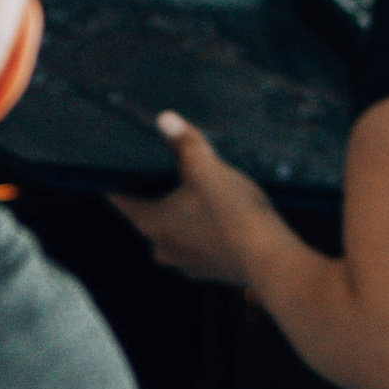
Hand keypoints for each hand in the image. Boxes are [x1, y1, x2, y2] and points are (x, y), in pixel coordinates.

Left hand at [111, 111, 283, 284]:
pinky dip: (203, 230)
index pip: (121, 200)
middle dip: (156, 195)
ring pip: (174, 231)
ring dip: (182, 214)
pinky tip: (220, 217)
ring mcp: (185, 262)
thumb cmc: (234, 214)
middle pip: (148, 215)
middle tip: (165, 172)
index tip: (117, 170)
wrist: (271, 259)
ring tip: (196, 192)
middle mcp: (161, 247)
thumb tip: (164, 119)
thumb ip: (185, 143)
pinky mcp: (209, 269)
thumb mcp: (208, 170)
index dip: (118, 182)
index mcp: (150, 223)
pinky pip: (198, 244)